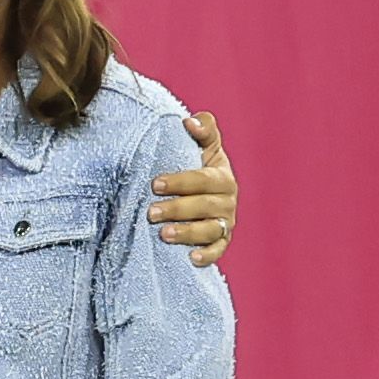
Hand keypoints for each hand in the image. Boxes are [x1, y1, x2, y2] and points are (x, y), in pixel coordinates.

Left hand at [146, 112, 235, 268]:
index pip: (204, 179)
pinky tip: (190, 257)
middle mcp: (227, 201)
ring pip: (210, 231)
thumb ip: (202, 129)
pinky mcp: (221, 242)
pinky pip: (217, 251)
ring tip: (163, 234)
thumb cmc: (197, 165)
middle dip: (177, 209)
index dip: (181, 182)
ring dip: (187, 233)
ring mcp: (225, 223)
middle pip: (205, 206)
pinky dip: (207, 255)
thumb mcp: (203, 146)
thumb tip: (189, 121)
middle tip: (151, 212)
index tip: (155, 184)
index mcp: (222, 176)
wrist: (202, 192)